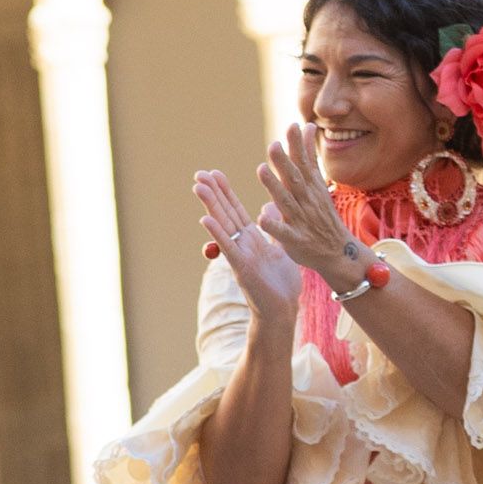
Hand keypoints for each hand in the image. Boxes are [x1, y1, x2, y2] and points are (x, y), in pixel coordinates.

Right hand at [195, 170, 302, 320]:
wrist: (284, 310)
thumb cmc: (282, 284)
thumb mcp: (282, 247)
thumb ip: (274, 227)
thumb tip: (270, 204)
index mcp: (252, 238)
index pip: (235, 210)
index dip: (225, 191)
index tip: (214, 173)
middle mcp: (242, 244)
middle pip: (225, 213)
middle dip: (213, 193)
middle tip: (199, 173)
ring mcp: (239, 255)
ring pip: (223, 226)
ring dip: (211, 206)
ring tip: (199, 187)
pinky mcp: (241, 268)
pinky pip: (228, 247)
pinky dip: (217, 233)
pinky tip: (205, 220)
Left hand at [256, 124, 366, 287]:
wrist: (338, 252)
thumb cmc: (322, 215)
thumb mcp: (318, 183)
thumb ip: (309, 156)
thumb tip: (307, 126)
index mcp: (310, 187)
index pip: (303, 163)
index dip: (298, 146)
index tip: (292, 126)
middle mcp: (306, 200)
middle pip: (294, 179)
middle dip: (284, 162)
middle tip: (274, 145)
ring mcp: (301, 220)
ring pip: (285, 201)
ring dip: (274, 186)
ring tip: (261, 170)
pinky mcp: (295, 239)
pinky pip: (282, 232)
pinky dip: (273, 225)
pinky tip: (262, 218)